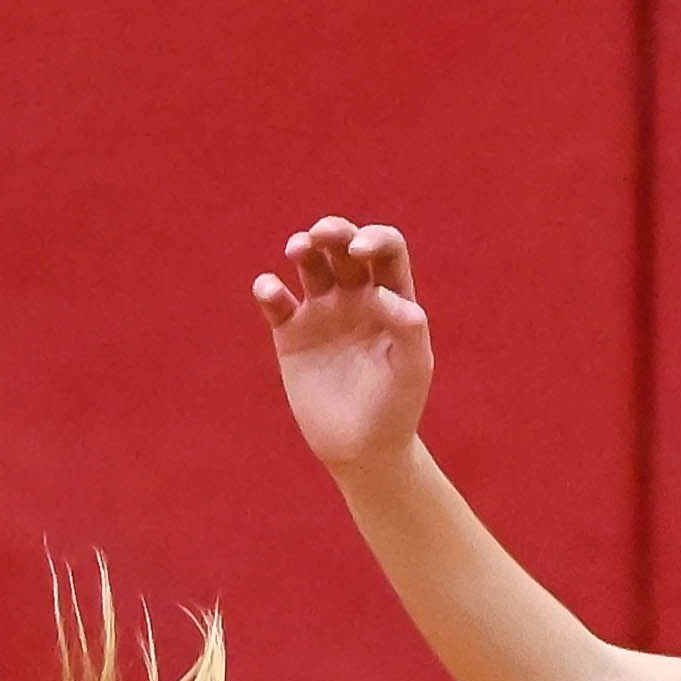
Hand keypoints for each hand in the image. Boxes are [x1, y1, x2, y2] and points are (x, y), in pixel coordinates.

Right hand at [257, 218, 433, 471]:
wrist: (362, 450)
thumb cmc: (396, 410)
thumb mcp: (412, 370)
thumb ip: (408, 328)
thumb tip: (381, 294)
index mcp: (391, 298)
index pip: (386, 249)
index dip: (373, 238)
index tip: (359, 253)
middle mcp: (356, 297)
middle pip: (343, 245)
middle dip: (332, 230)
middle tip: (321, 237)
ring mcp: (322, 313)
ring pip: (309, 262)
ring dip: (302, 246)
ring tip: (297, 250)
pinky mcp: (292, 335)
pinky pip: (276, 301)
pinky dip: (268, 288)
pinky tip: (270, 291)